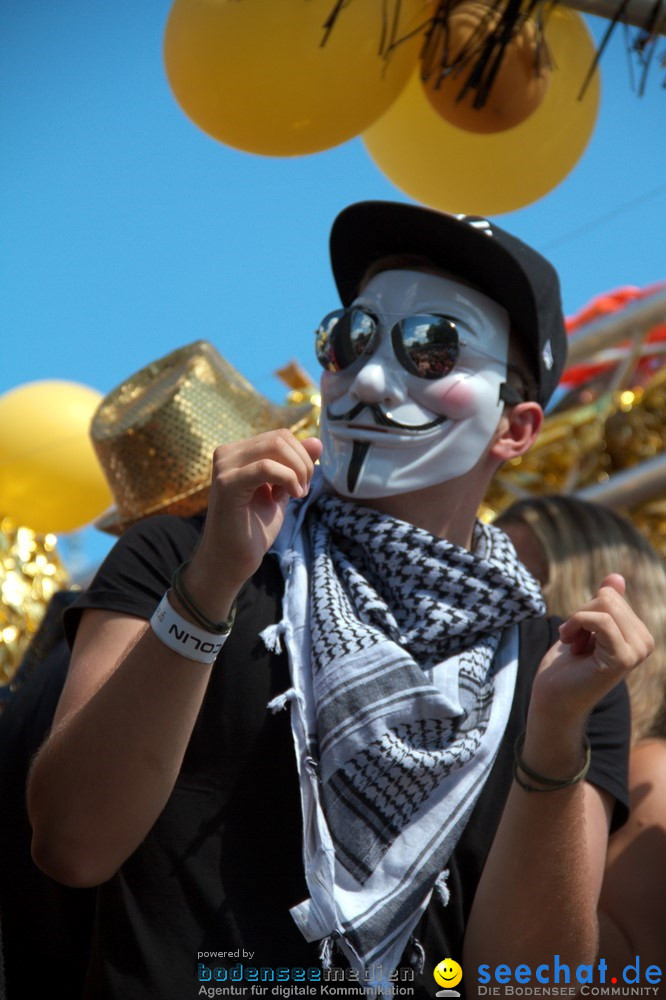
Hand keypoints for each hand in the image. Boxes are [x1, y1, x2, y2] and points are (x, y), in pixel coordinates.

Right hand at [184, 429, 321, 617]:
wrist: (231, 561)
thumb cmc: (253, 529)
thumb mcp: (283, 491)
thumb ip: (297, 465)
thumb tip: (317, 440)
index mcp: (238, 453)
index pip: (279, 437)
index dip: (301, 457)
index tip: (303, 485)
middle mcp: (227, 454)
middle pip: (280, 438)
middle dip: (303, 462)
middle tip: (303, 490)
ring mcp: (224, 467)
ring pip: (275, 447)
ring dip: (298, 470)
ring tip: (298, 494)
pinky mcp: (226, 484)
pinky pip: (266, 467)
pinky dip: (288, 479)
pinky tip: (293, 495)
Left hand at [530, 574, 653, 725]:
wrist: (553, 699)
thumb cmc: (565, 665)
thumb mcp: (584, 625)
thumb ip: (605, 603)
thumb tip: (616, 576)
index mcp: (638, 633)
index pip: (610, 594)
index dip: (584, 610)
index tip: (578, 635)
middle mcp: (645, 642)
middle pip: (607, 597)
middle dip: (580, 615)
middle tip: (574, 642)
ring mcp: (637, 651)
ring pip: (604, 605)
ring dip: (577, 622)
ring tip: (574, 646)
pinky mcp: (624, 657)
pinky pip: (601, 620)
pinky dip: (577, 624)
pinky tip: (572, 646)